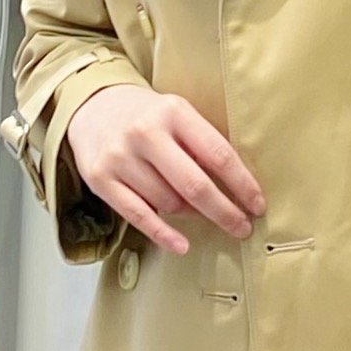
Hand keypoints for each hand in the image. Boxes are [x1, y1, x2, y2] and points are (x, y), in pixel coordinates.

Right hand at [66, 83, 265, 256]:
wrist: (94, 106)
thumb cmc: (148, 116)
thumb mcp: (178, 115)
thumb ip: (202, 144)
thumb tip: (237, 188)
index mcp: (174, 112)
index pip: (218, 154)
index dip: (242, 184)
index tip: (257, 205)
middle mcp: (145, 132)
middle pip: (195, 185)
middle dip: (225, 212)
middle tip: (242, 227)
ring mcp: (120, 157)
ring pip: (169, 203)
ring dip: (191, 214)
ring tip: (200, 212)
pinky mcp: (100, 179)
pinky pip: (138, 216)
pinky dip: (163, 234)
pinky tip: (181, 245)